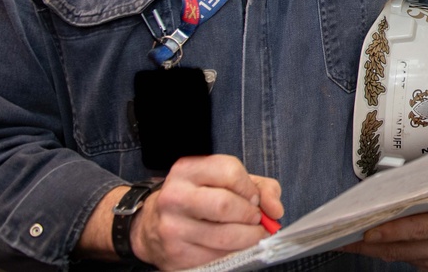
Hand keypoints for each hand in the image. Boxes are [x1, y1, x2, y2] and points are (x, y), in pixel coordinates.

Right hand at [131, 155, 282, 270]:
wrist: (152, 225)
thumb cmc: (198, 198)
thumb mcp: (224, 182)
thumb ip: (260, 187)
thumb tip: (276, 209)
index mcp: (187, 170)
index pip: (229, 171)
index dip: (249, 187)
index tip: (254, 198)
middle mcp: (176, 196)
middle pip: (225, 204)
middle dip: (250, 214)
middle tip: (255, 218)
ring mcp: (173, 227)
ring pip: (224, 236)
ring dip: (248, 237)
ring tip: (252, 233)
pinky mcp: (176, 255)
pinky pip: (217, 256)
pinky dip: (234, 252)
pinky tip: (233, 245)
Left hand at [340, 152, 427, 269]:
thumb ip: (417, 187)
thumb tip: (382, 192)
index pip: (414, 230)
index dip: (388, 232)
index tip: (365, 232)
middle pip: (398, 248)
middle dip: (366, 243)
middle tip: (340, 236)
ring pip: (396, 255)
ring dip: (370, 248)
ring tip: (344, 239)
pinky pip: (402, 257)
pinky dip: (383, 248)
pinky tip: (364, 241)